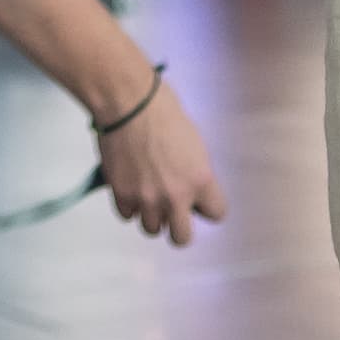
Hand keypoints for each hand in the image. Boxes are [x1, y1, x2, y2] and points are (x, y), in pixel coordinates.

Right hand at [94, 79, 226, 246]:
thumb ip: (194, 172)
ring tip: (147, 191)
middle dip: (178, 226)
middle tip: (172, 209)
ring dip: (150, 213)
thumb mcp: (193, 142)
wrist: (128, 101)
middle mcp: (176, 196)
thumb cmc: (163, 110)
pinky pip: (127, 214)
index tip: (199, 199)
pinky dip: (128, 203)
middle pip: (182, 238)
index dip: (207, 206)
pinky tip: (130, 184)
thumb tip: (189, 187)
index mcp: (201, 180)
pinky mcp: (122, 194)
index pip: (217, 214)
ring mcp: (147, 198)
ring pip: (151, 229)